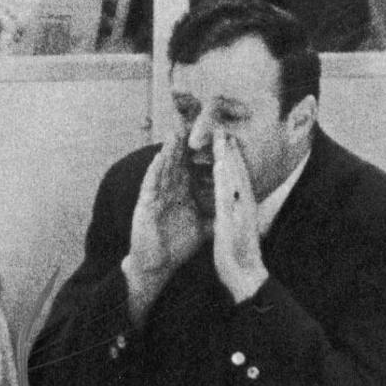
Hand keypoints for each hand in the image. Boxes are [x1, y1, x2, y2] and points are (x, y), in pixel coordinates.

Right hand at [123, 129, 206, 314]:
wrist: (159, 265)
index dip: (203, 151)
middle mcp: (170, 189)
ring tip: (175, 131)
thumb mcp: (205, 226)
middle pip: (178, 160)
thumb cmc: (179, 245)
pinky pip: (150, 184)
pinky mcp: (145, 205)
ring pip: (164, 167)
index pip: (194, 166)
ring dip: (169, 150)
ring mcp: (156, 195)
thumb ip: (219, 214)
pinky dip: (154, 170)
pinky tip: (159, 157)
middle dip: (185, 141)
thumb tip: (240, 209)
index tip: (215, 134)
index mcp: (184, 191)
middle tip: (192, 120)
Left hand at [209, 133, 268, 303]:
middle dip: (231, 151)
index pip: (239, 178)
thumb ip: (234, 215)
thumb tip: (232, 207)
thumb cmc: (240, 255)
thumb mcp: (236, 229)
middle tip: (225, 130)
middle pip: (238, 172)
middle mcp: (246, 205)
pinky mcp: (233, 218)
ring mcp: (240, 210)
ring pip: (235, 178)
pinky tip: (220, 163)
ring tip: (223, 137)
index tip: (228, 143)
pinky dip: (225, 177)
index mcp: (244, 206)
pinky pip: (227, 194)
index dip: (233, 160)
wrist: (246, 275)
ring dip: (229, 156)